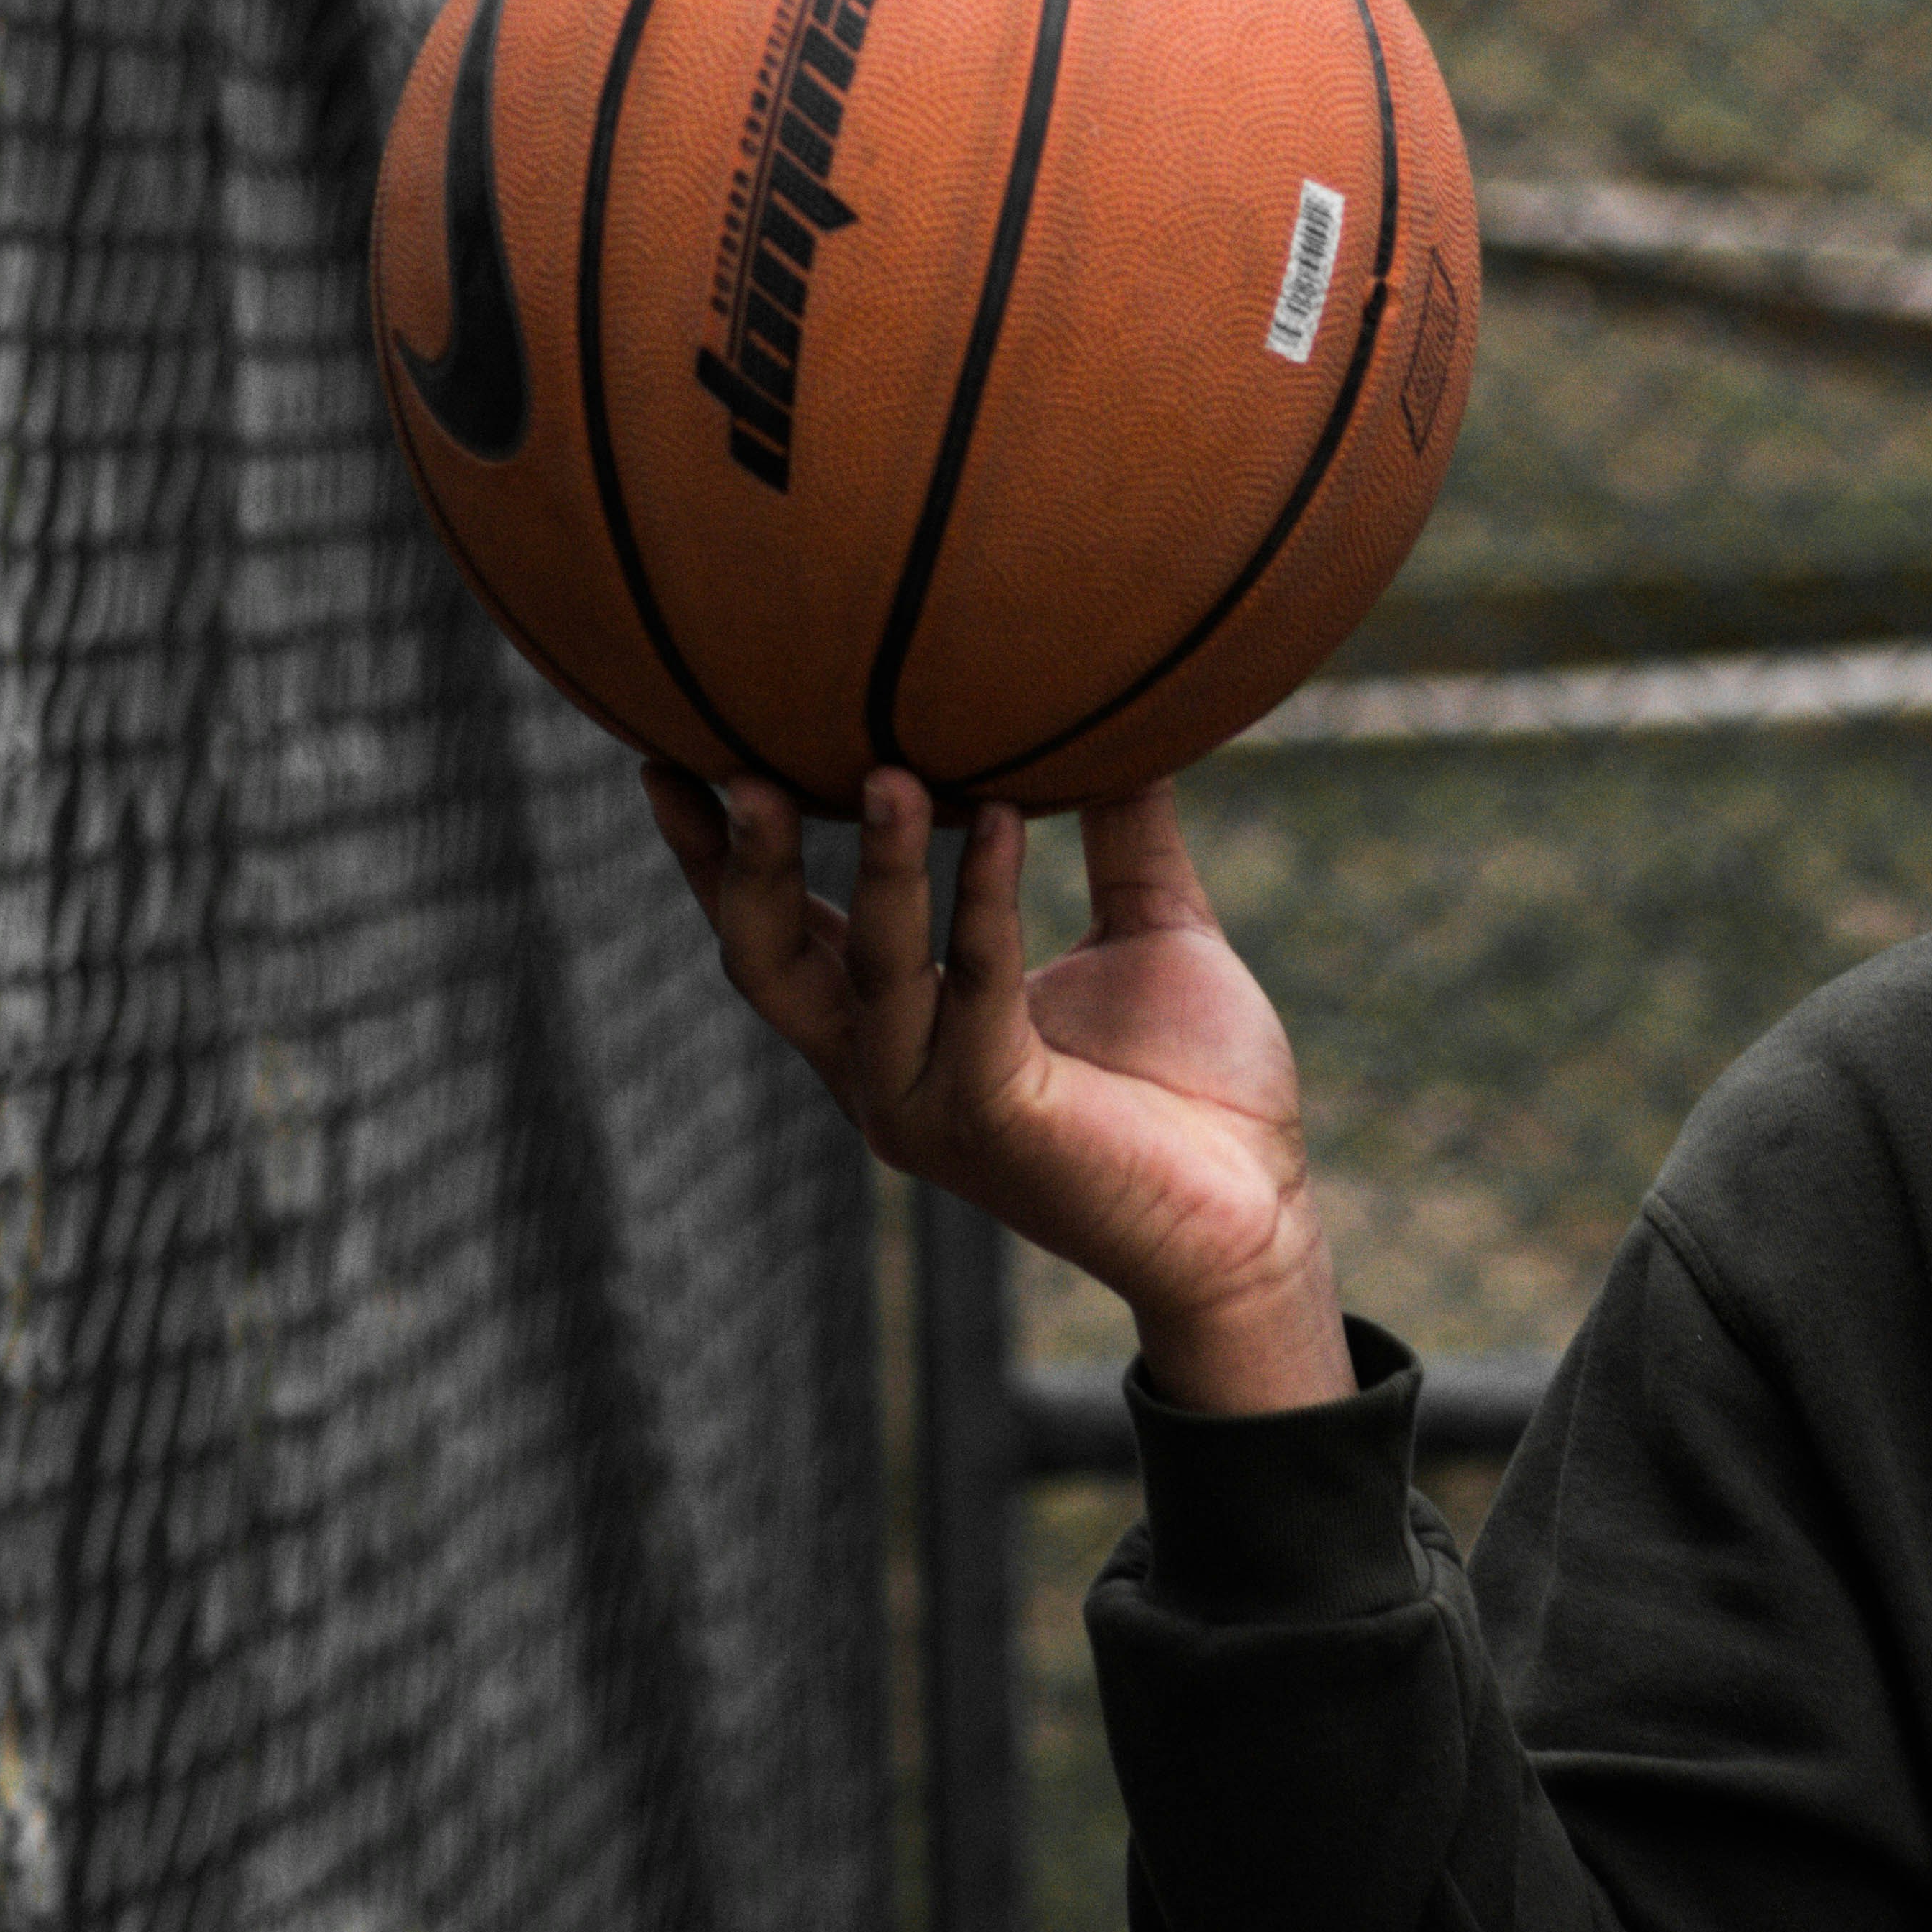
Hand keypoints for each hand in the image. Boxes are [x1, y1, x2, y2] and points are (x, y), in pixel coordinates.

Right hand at [646, 762, 1355, 1413]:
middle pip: (767, 959)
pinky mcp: (991, 1118)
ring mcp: (928, 1103)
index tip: (675, 749)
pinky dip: (981, 900)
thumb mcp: (1151, 931)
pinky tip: (1001, 819)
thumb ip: (1124, 832)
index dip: (718, 853)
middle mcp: (885, 1073)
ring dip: (872, 866)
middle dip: (736, 863)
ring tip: (885, 768)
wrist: (1256, 1216)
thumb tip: (1124, 715)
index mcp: (899, 1030)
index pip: (784, 932)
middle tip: (729, 760)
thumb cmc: (1199, 1089)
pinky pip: (973, 990)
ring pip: (868, 969)